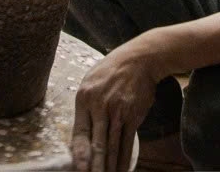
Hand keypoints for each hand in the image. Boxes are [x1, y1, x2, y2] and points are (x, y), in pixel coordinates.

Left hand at [71, 44, 158, 171]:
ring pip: (113, 146)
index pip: (79, 133)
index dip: (80, 155)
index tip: (79, 170)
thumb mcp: (91, 81)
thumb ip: (84, 106)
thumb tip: (79, 132)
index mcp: (84, 98)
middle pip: (97, 144)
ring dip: (110, 166)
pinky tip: (122, 169)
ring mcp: (118, 111)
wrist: (140, 59)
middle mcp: (100, 106)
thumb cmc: (112, 70)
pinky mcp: (133, 115)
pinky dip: (125, 158)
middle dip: (95, 167)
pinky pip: (128, 141)